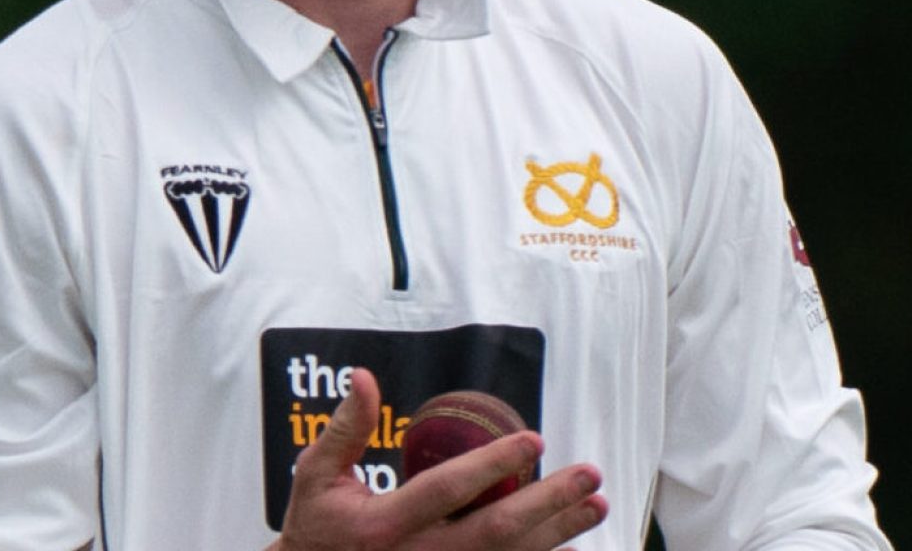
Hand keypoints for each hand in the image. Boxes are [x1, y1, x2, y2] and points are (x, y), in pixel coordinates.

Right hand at [267, 368, 607, 550]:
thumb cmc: (316, 527)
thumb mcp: (316, 475)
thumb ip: (345, 428)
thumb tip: (364, 377)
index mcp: (385, 526)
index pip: (449, 490)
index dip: (494, 464)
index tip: (533, 440)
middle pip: (496, 533)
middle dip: (549, 504)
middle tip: (588, 475)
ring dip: (558, 532)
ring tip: (595, 504)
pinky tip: (567, 541)